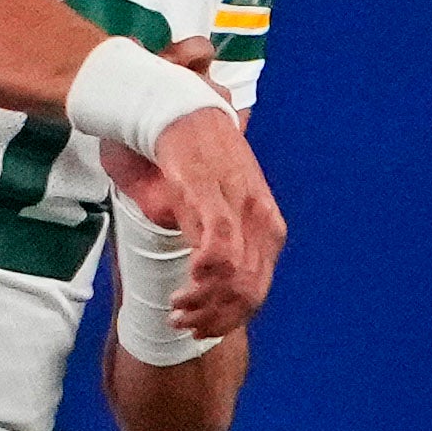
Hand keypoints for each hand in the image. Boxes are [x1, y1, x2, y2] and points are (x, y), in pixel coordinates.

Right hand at [99, 37, 281, 340]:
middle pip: (251, 289)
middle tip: (183, 324)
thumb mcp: (201, 199)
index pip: (259, 286)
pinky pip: (217, 248)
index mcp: (262, 219)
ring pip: (237, 277)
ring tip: (177, 310)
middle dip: (216, 318)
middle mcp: (258, 214)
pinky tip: (185, 286)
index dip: (230, 317)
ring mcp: (236, 204)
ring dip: (206, 304)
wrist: (168, 102)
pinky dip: (204, 277)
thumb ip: (204, 232)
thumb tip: (197, 269)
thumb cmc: (182, 152)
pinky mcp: (207, 193)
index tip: (199, 327)